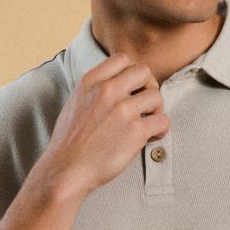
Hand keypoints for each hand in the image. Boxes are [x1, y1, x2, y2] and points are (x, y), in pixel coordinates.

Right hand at [43, 51, 168, 196]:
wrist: (66, 171)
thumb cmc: (69, 143)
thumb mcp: (74, 103)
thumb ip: (94, 90)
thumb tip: (115, 85)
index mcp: (90, 82)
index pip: (123, 59)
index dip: (132, 73)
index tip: (131, 88)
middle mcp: (107, 91)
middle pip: (144, 72)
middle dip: (148, 87)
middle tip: (145, 105)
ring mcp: (122, 110)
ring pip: (156, 96)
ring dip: (157, 110)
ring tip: (148, 123)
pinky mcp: (135, 131)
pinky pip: (163, 121)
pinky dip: (161, 129)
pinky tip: (151, 137)